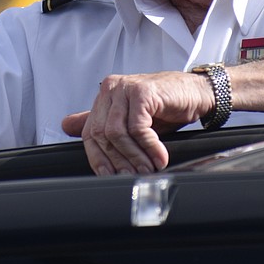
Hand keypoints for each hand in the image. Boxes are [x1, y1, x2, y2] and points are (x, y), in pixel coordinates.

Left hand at [61, 71, 212, 175]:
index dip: (98, 158)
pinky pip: (138, 128)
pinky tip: (159, 157)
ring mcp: (126, 88)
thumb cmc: (165, 107)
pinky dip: (149, 147)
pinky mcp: (142, 92)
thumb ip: (105, 124)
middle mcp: (111, 89)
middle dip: (118, 160)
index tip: (109, 175)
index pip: (90, 132)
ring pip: (118, 133)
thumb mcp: (133, 119)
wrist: (196, 92)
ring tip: (148, 168)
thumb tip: (67, 127)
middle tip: (133, 175)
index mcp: (105, 96)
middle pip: (103, 134)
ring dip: (134, 156)